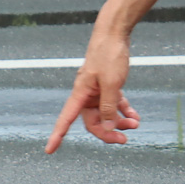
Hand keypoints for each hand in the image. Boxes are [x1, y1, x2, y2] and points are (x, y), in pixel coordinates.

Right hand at [46, 31, 141, 152]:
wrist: (114, 33)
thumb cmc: (109, 55)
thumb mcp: (111, 83)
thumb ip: (108, 106)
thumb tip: (108, 127)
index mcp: (80, 94)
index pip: (65, 119)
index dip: (57, 135)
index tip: (49, 150)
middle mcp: (86, 95)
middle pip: (92, 121)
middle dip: (108, 131)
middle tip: (124, 139)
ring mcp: (97, 91)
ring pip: (105, 114)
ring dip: (120, 121)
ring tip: (135, 124)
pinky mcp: (108, 86)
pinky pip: (114, 104)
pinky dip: (124, 111)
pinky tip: (134, 116)